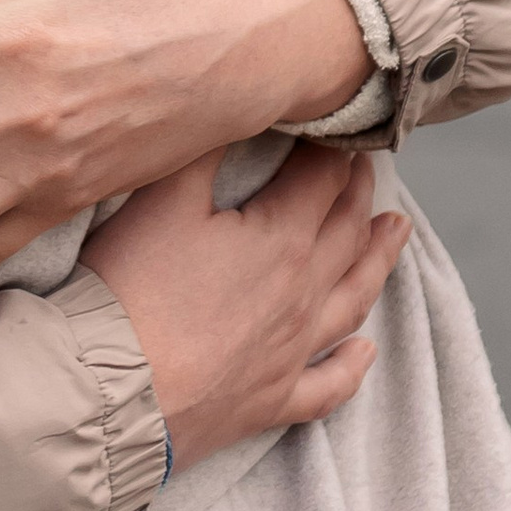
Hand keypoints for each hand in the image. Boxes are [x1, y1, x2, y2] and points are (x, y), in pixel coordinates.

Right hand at [85, 147, 407, 470]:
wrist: (113, 389)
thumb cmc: (133, 290)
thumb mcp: (161, 199)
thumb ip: (204, 151)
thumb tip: (235, 110)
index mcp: (282, 239)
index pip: (322, 180)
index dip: (331, 149)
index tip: (335, 127)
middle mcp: (303, 295)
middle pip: (345, 233)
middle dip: (357, 194)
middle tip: (367, 167)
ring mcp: (293, 352)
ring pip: (353, 301)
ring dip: (377, 262)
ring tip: (396, 233)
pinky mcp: (272, 400)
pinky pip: (329, 385)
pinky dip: (353, 366)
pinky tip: (365, 351)